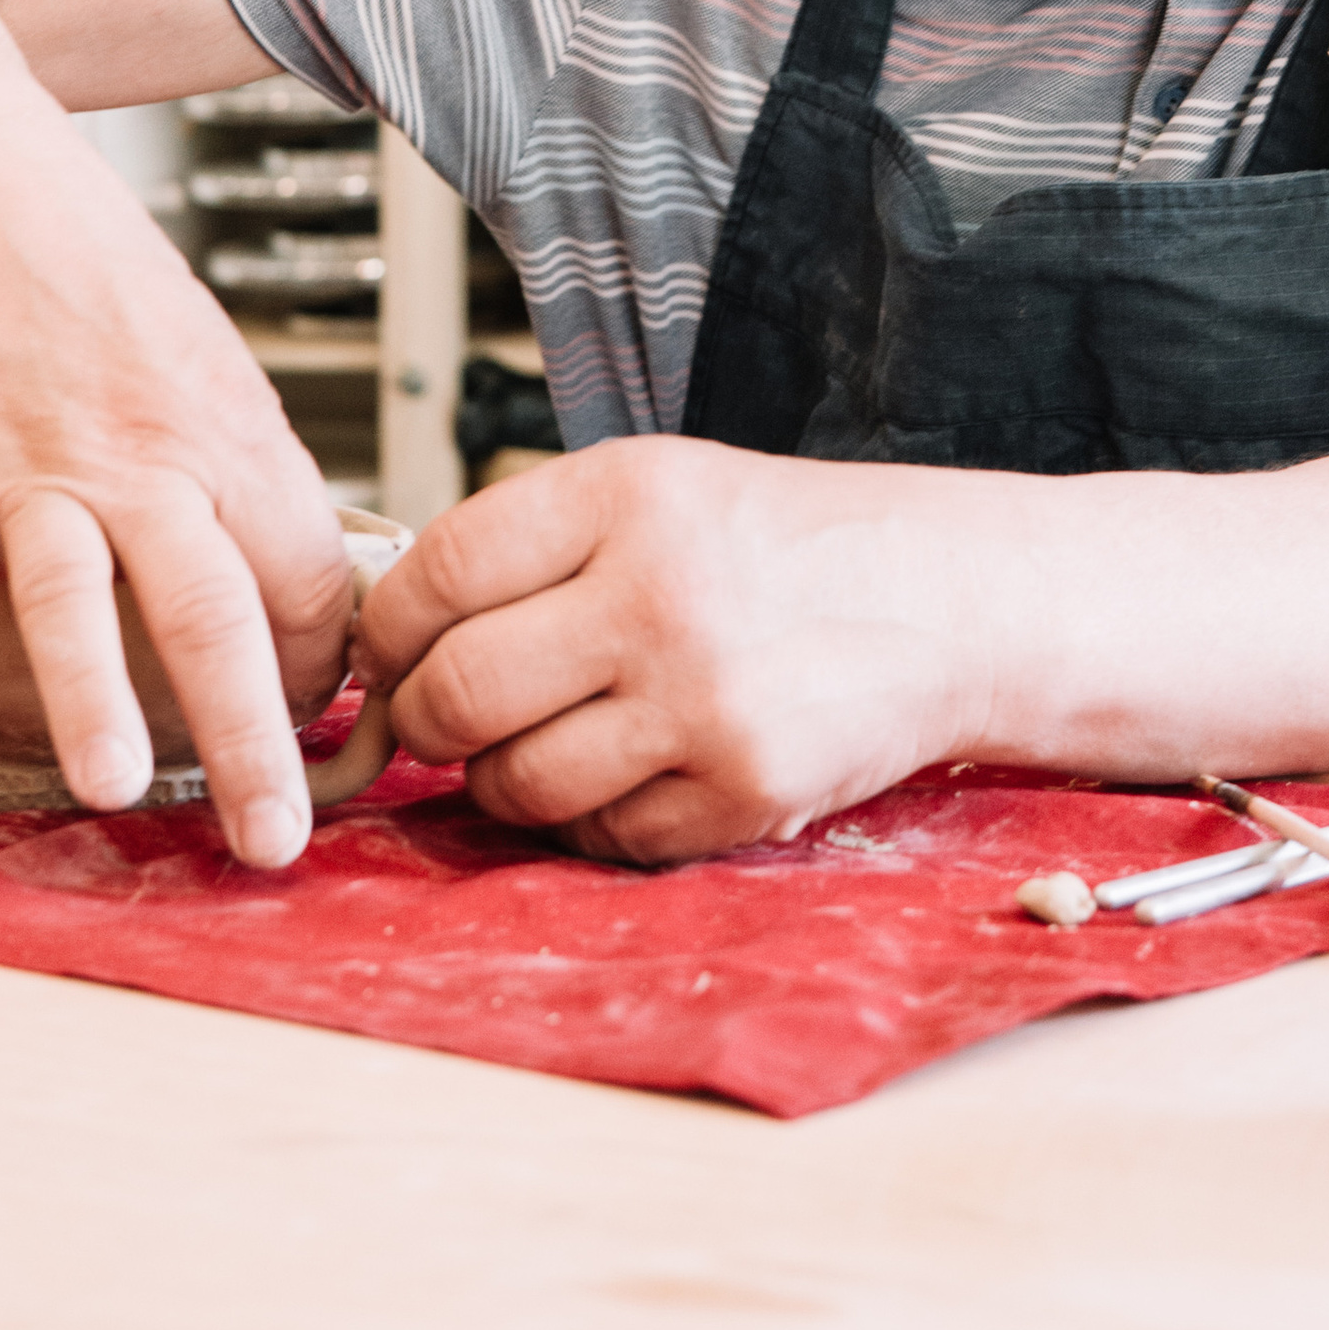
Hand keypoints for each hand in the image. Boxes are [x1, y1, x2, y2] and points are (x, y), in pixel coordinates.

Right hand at [0, 115, 355, 871]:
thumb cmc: (97, 280)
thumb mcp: (207, 361)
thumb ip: (242, 476)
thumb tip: (301, 593)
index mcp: (226, 435)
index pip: (302, 574)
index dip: (320, 667)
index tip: (319, 734)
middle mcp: (140, 458)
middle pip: (211, 606)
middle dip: (246, 734)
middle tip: (269, 836)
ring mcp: (33, 468)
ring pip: (72, 595)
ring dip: (95, 698)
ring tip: (115, 789)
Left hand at [355, 436, 1021, 863]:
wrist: (940, 600)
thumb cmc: (777, 547)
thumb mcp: (655, 490)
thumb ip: (529, 546)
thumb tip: (388, 637)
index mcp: (626, 496)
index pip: (437, 574)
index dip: (387, 631)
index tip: (390, 653)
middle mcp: (661, 594)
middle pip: (458, 692)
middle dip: (425, 720)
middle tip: (444, 715)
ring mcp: (704, 703)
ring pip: (516, 783)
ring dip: (502, 779)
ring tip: (543, 740)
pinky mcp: (741, 792)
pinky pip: (599, 839)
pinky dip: (588, 821)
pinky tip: (626, 771)